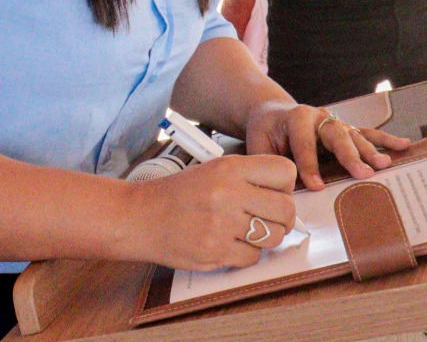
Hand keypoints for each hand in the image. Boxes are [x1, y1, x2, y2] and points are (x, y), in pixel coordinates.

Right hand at [123, 155, 297, 271]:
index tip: (275, 194)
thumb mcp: (214, 170)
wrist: (140, 216)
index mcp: (230, 167)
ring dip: (266, 238)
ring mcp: (222, 223)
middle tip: (268, 220)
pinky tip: (230, 244)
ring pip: (273, 237)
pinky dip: (246, 254)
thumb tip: (286, 198)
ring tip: (247, 232)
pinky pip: (253, 257)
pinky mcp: (215, 251)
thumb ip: (249, 179)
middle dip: (282, 218)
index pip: (285, 171)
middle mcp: (228, 192)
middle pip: (286, 209)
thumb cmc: (179, 194)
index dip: (286, 186)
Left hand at [244, 101, 409, 190]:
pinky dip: (385, 140)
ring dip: (370, 151)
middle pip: (336, 136)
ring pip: (355, 136)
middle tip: (362, 173)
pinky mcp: (345, 129)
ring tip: (384, 165)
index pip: (304, 144)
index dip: (309, 165)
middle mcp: (320, 117)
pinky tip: (403, 146)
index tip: (316, 187)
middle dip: (349, 156)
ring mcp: (335, 122)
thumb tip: (280, 192)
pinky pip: (367, 134)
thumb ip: (269, 165)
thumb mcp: (257, 144)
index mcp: (297, 118)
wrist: (272, 113)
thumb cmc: (265, 131)